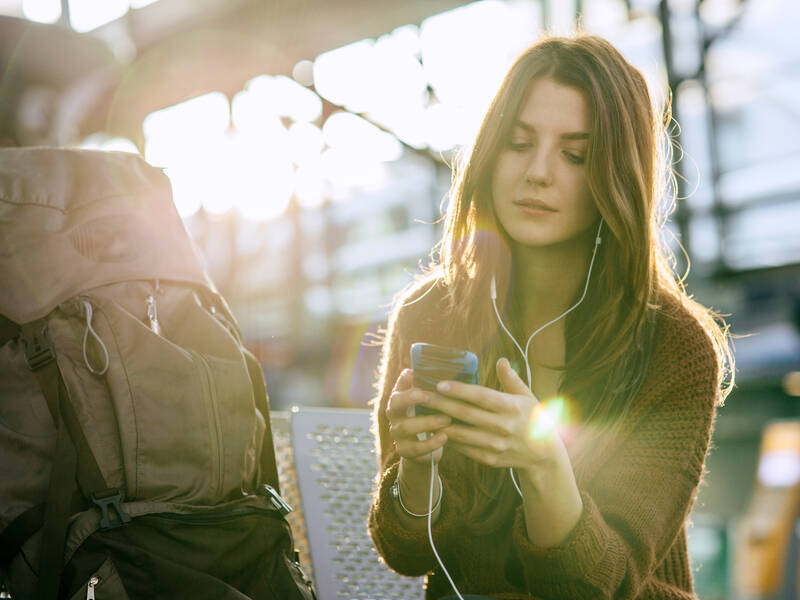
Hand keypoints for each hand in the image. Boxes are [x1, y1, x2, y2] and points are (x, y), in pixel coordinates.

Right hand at [385, 368, 450, 466]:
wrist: (424, 448)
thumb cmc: (429, 417)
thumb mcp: (428, 403)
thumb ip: (429, 388)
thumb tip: (437, 368)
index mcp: (400, 400)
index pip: (397, 387)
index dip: (403, 382)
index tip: (412, 373)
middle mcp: (395, 416)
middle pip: (394, 405)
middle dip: (409, 399)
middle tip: (424, 395)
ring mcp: (397, 434)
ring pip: (406, 427)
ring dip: (427, 422)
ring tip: (446, 419)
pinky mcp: (405, 451)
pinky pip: (416, 448)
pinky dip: (431, 443)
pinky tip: (444, 437)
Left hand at [427, 358, 568, 475]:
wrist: (544, 455)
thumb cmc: (533, 419)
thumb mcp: (527, 397)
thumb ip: (511, 380)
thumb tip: (501, 360)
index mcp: (511, 408)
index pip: (481, 396)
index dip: (459, 390)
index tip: (440, 383)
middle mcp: (503, 427)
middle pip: (466, 414)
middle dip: (441, 404)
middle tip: (421, 395)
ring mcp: (495, 445)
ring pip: (461, 434)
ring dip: (440, 423)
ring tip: (423, 413)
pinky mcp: (489, 459)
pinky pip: (464, 448)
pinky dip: (449, 440)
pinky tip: (436, 430)